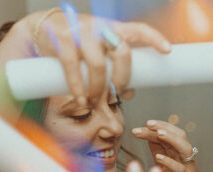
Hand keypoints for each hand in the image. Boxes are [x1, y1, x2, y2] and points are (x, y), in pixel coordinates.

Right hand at [23, 9, 170, 103]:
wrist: (44, 29)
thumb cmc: (81, 44)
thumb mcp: (102, 49)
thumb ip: (116, 68)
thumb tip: (129, 93)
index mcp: (114, 28)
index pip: (139, 30)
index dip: (154, 39)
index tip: (168, 50)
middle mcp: (100, 27)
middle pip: (122, 53)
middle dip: (123, 79)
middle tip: (118, 94)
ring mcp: (81, 32)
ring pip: (99, 65)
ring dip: (99, 90)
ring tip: (94, 102)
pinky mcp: (62, 39)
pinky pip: (72, 67)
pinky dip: (78, 88)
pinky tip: (81, 100)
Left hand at [131, 120, 199, 171]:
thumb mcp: (165, 166)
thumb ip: (158, 151)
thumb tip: (148, 136)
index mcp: (180, 153)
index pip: (172, 133)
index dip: (159, 126)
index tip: (144, 124)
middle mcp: (186, 158)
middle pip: (180, 135)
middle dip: (165, 126)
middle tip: (148, 124)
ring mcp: (189, 169)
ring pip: (185, 148)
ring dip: (172, 138)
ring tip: (157, 133)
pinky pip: (181, 170)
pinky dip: (170, 162)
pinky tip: (159, 157)